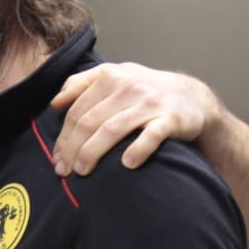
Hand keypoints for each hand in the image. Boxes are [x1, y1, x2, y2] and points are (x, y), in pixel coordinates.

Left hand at [49, 62, 220, 175]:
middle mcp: (128, 86)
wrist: (192, 97)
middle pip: (90, 121)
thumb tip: (56, 102)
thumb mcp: (115, 77)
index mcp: (110, 76)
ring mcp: (150, 103)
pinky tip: (127, 165)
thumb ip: (83, 83)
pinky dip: (138, 150)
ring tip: (83, 171)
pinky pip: (151, 135)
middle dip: (73, 148)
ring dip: (93, 152)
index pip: (77, 109)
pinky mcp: (170, 119)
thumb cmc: (145, 91)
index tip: (57, 158)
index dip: (64, 136)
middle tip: (65, 170)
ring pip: (113, 129)